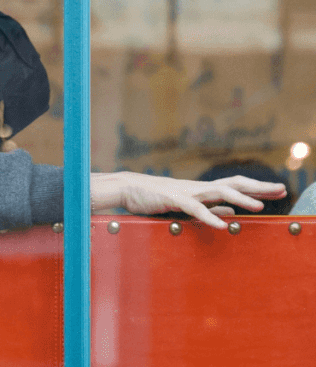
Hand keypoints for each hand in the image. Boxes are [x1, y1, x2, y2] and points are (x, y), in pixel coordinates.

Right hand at [90, 172, 287, 228]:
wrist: (127, 188)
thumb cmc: (154, 196)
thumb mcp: (186, 204)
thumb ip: (209, 207)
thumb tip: (232, 213)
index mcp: (202, 189)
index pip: (236, 185)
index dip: (258, 187)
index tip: (279, 190)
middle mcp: (198, 187)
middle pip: (234, 183)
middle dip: (259, 187)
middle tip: (282, 189)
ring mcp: (186, 191)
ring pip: (218, 192)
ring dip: (240, 199)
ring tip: (259, 207)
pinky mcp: (172, 199)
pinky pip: (195, 208)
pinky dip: (209, 216)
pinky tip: (222, 225)